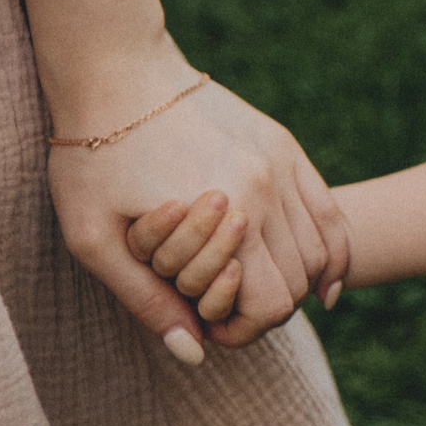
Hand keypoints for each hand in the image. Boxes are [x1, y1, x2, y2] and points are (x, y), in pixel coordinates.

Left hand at [47, 74, 350, 355]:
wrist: (116, 72)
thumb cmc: (92, 160)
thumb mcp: (95, 241)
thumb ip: (147, 301)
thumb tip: (194, 353)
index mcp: (228, 215)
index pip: (270, 304)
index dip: (243, 331)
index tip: (209, 330)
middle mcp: (269, 189)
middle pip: (299, 281)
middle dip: (268, 310)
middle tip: (227, 314)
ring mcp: (283, 163)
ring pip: (321, 248)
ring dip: (299, 283)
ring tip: (261, 293)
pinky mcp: (285, 146)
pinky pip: (329, 210)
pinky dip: (332, 251)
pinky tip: (322, 279)